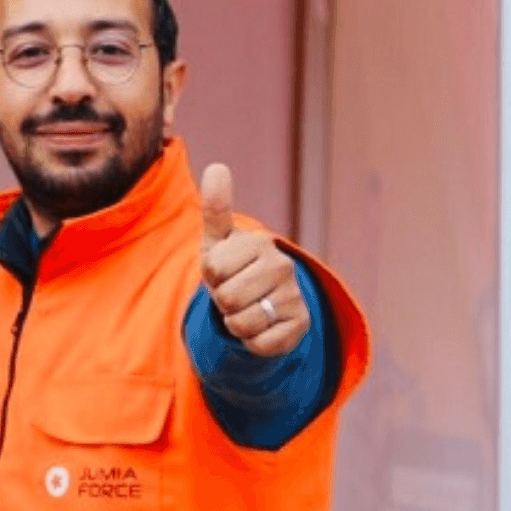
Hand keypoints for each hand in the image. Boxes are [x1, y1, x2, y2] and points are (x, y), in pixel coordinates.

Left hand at [200, 163, 310, 357]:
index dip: (210, 275)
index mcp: (259, 242)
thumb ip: (216, 207)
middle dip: (221, 301)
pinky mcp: (300, 326)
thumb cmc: (232, 267)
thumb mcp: (218, 240)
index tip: (222, 270)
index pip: (212, 268)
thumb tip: (217, 166)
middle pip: (226, 297)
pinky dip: (251, 341)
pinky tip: (261, 326)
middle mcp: (283, 266)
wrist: (259, 303)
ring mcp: (294, 296)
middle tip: (233, 292)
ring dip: (234, 321)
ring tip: (246, 308)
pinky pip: (258, 343)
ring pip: (241, 322)